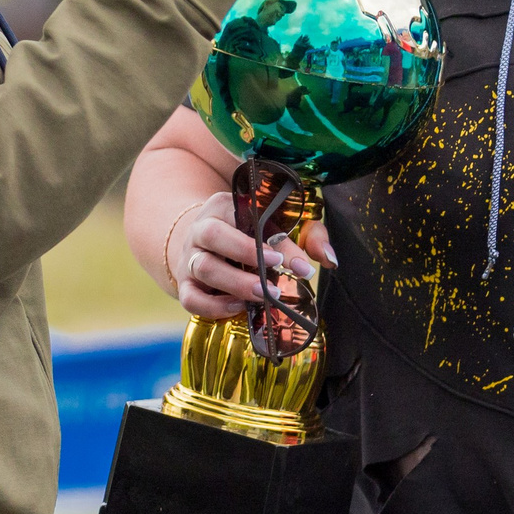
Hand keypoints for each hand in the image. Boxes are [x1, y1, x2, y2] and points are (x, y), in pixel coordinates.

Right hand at [168, 193, 336, 324]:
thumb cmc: (251, 233)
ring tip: (263, 295)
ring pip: (203, 267)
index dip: (270, 239)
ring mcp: (190, 257)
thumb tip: (329, 259)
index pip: (246, 215)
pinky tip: (238, 307)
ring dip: (235, 283)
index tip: (298, 263)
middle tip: (276, 274)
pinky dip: (213, 306)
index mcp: (225, 205)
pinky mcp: (185, 285)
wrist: (206, 245)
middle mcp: (201, 228)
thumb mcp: (281, 225)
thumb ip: (308, 235)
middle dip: (245, 254)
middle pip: (213, 236)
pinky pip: (191, 298)